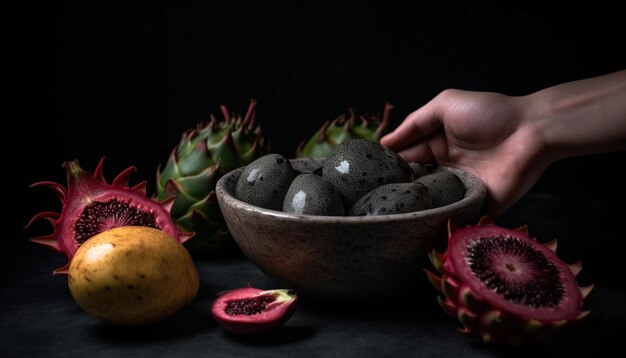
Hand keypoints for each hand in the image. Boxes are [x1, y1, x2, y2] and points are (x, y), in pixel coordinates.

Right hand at [381, 89, 548, 216]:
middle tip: (377, 203)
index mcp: (437, 146)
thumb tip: (384, 143)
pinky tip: (420, 232)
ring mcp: (462, 189)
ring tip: (393, 220)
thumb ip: (414, 124)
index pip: (406, 160)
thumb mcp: (445, 106)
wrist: (532, 131)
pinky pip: (457, 219)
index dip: (390, 168)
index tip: (368, 179)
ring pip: (432, 204)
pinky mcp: (479, 205)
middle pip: (416, 185)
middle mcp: (446, 169)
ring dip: (416, 210)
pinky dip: (441, 226)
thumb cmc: (489, 113)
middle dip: (399, 193)